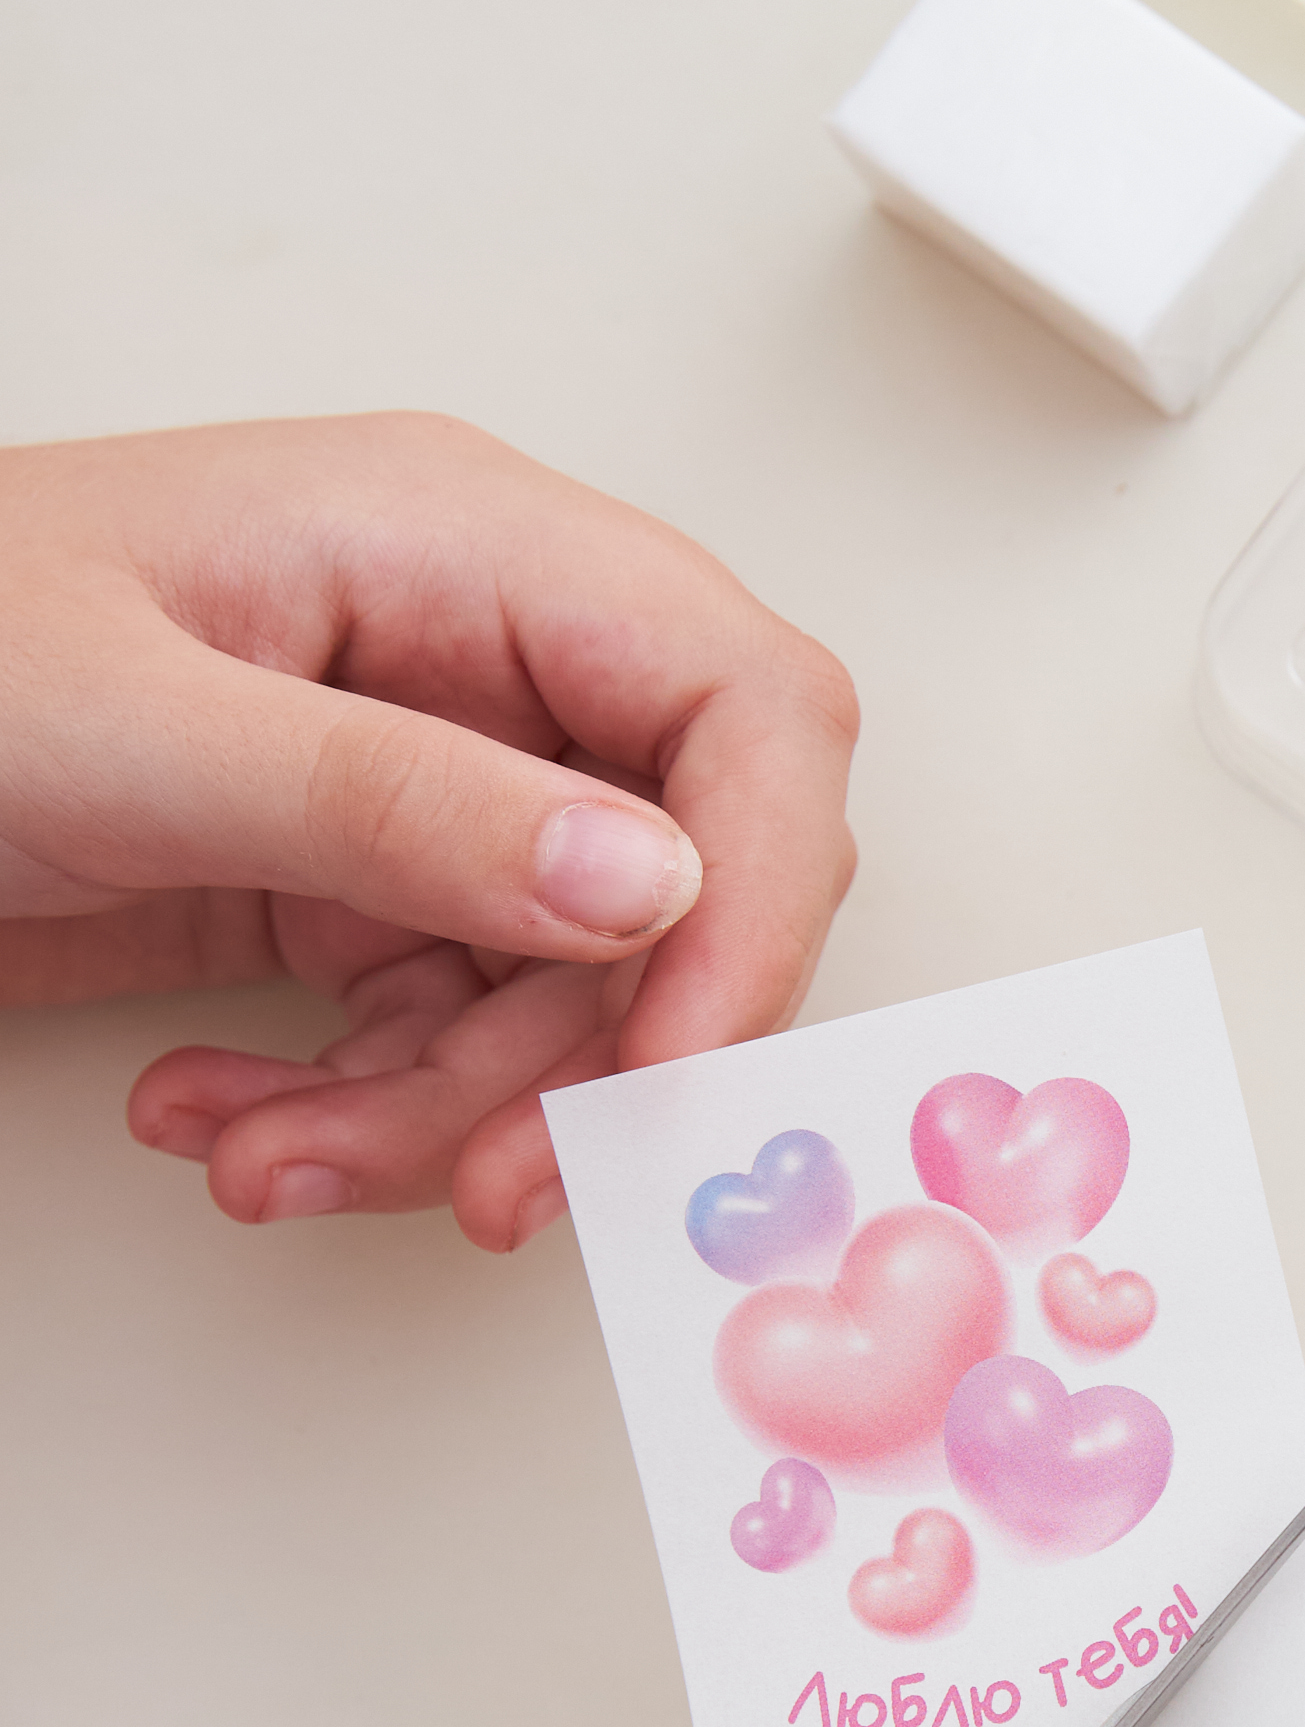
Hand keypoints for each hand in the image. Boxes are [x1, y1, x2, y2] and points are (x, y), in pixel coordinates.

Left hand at [0, 418, 859, 1248]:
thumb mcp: (126, 724)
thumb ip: (400, 800)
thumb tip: (647, 877)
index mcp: (461, 545)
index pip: (747, 708)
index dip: (757, 895)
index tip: (680, 1065)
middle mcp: (478, 658)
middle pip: (683, 881)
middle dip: (588, 1056)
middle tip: (497, 1181)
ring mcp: (430, 780)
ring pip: (571, 999)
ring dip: (443, 1118)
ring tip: (269, 1153)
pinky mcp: (364, 887)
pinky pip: (456, 1037)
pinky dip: (362, 1117)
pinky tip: (227, 1117)